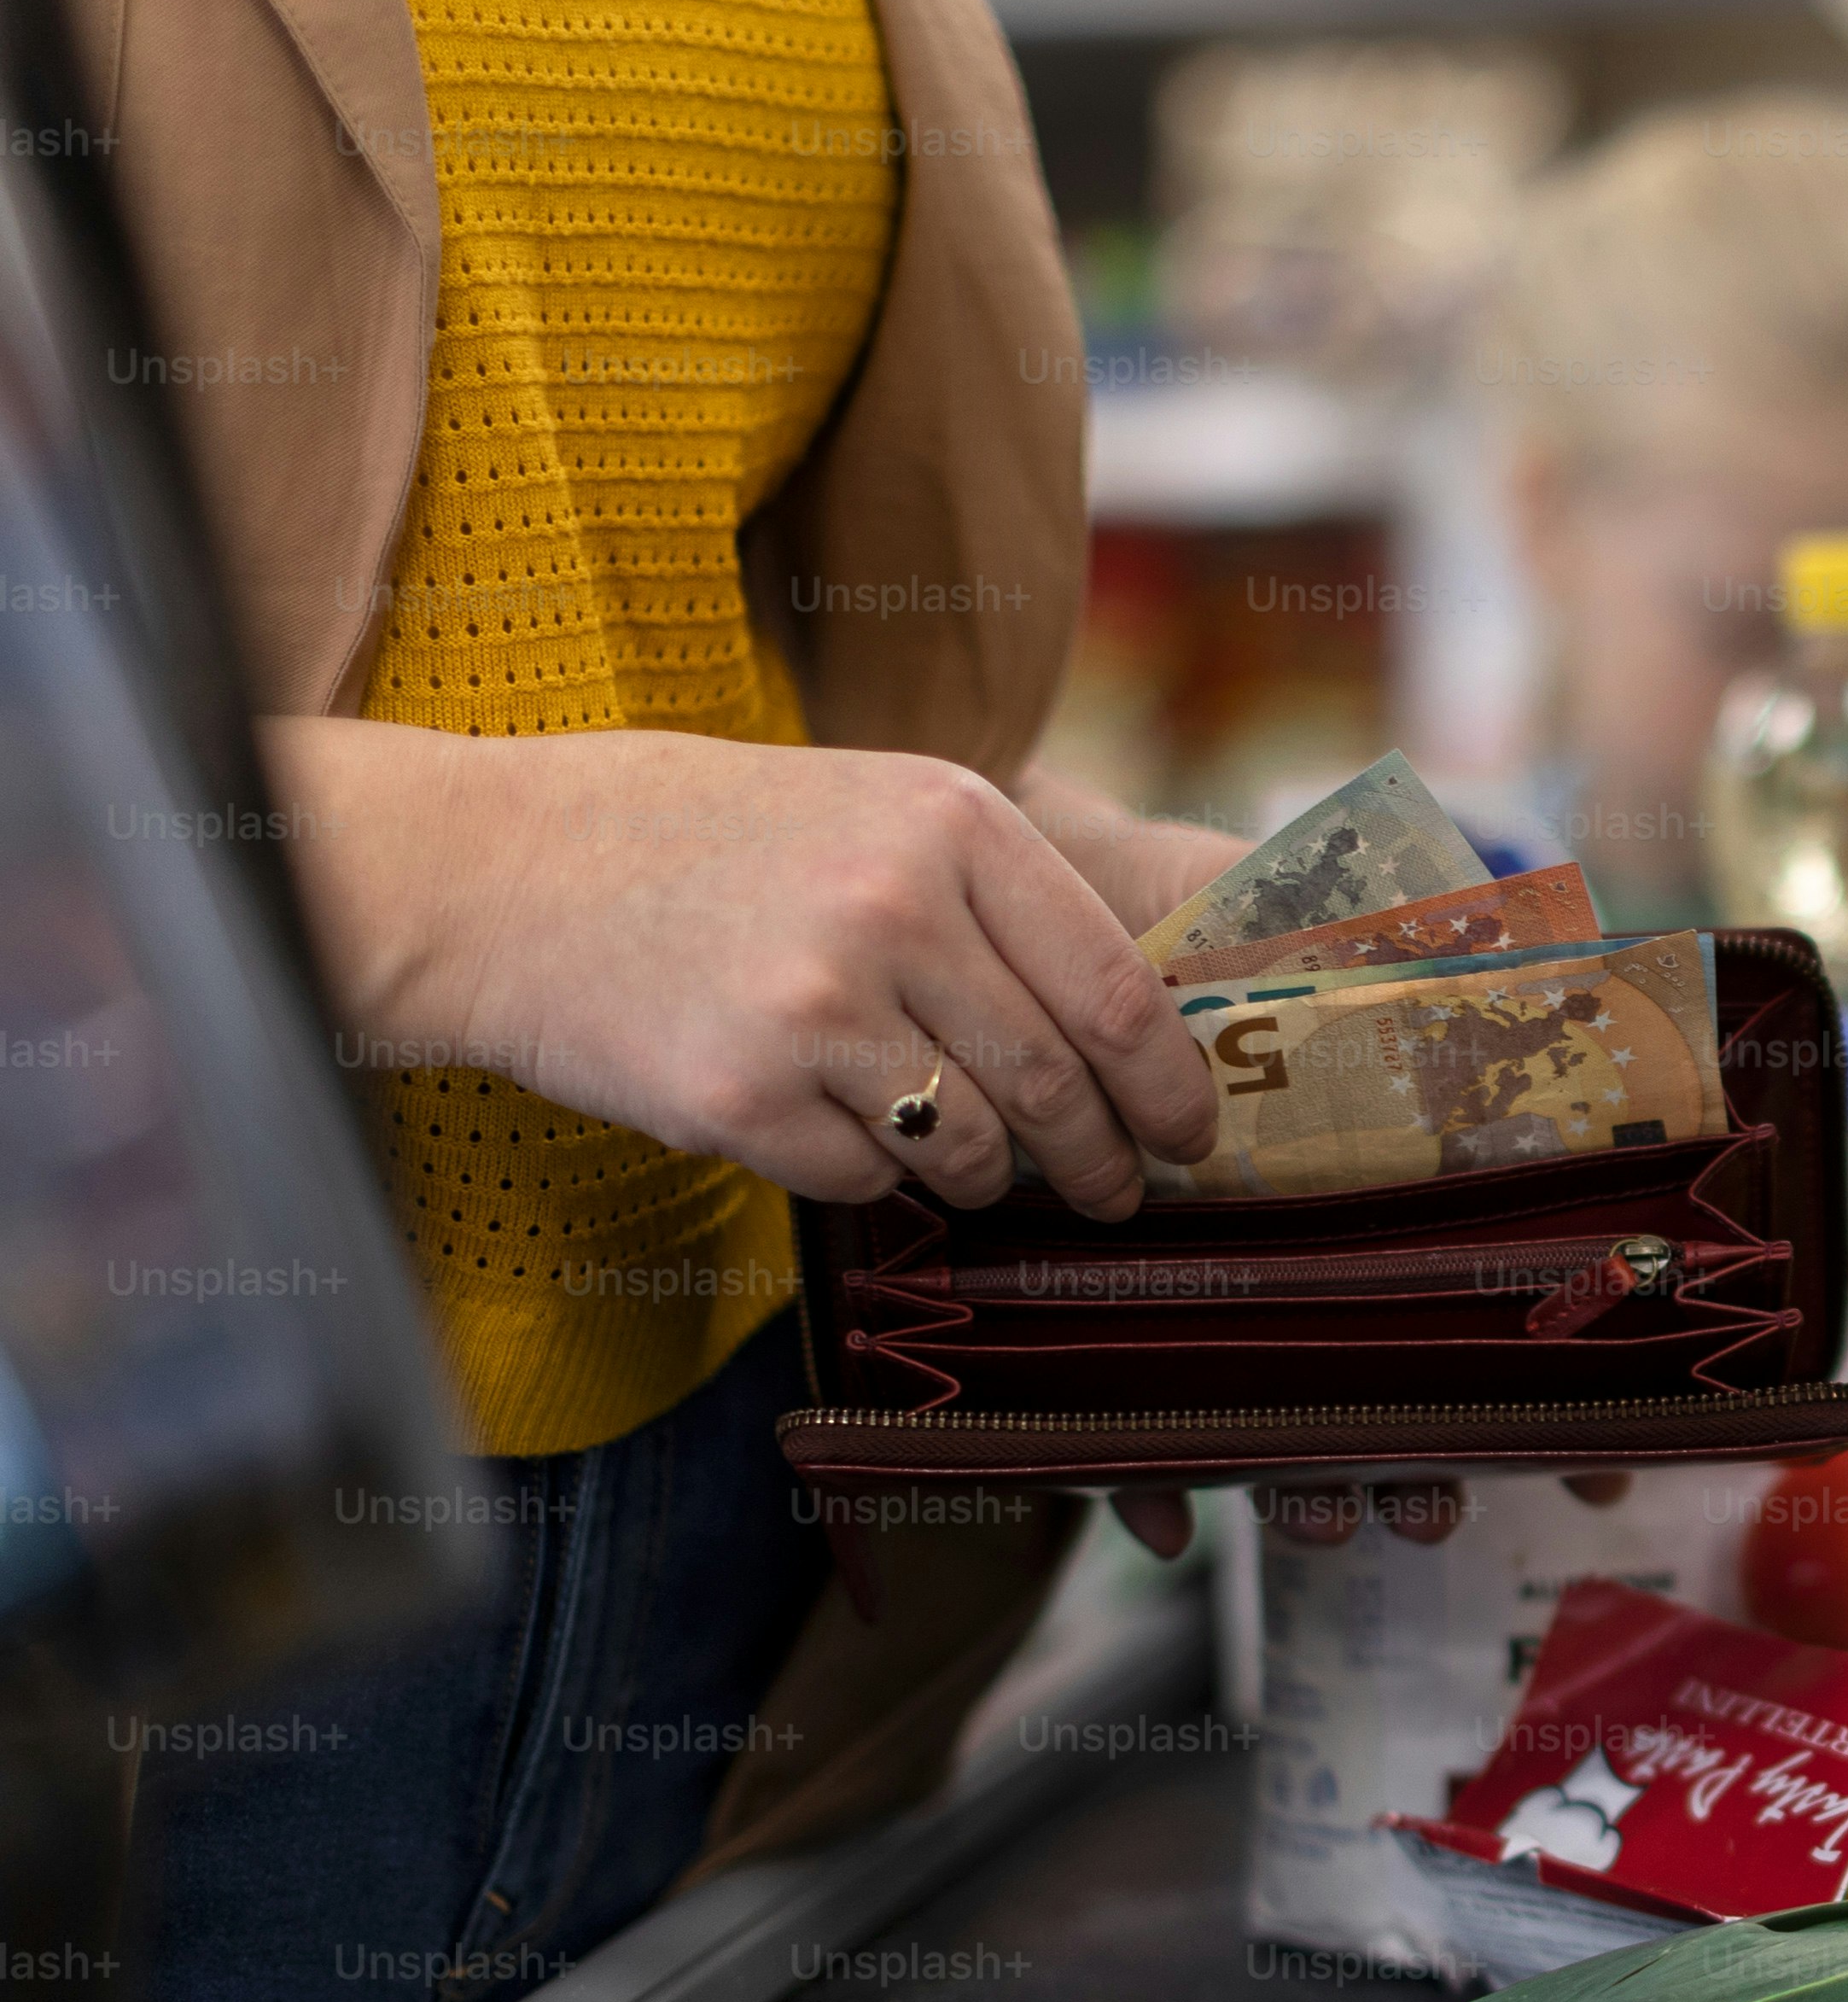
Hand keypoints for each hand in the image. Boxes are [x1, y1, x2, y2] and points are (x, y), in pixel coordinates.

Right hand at [267, 720, 1221, 1220]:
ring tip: (963, 1157)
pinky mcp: (741, 1095)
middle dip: (1100, 1162)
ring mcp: (814, 1007)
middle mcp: (893, 909)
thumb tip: (1138, 1028)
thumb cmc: (705, 843)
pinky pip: (864, 1179)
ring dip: (980, 1174)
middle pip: (1058, 1087)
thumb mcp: (872, 809)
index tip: (1193, 1134)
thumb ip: (1000, 899)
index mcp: (949, 825)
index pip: (1116, 992)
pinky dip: (867, 1175)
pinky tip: (826, 1126)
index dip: (1171, 1086)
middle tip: (1113, 1192)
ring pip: (970, 1148)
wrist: (501, 871)